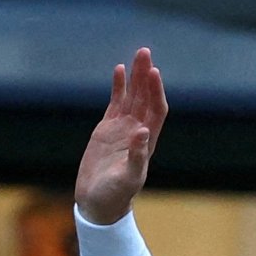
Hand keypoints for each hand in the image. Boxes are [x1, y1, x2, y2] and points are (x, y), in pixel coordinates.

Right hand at [75, 48, 167, 225]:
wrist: (98, 204)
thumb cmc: (115, 196)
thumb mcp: (128, 178)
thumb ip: (136, 156)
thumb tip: (142, 131)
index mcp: (147, 142)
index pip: (156, 110)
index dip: (156, 91)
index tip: (153, 73)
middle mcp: (138, 132)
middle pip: (145, 98)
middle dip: (146, 76)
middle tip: (145, 52)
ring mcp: (123, 129)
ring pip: (132, 97)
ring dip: (136, 77)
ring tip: (138, 54)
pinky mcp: (107, 130)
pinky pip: (115, 103)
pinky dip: (118, 87)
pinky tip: (119, 70)